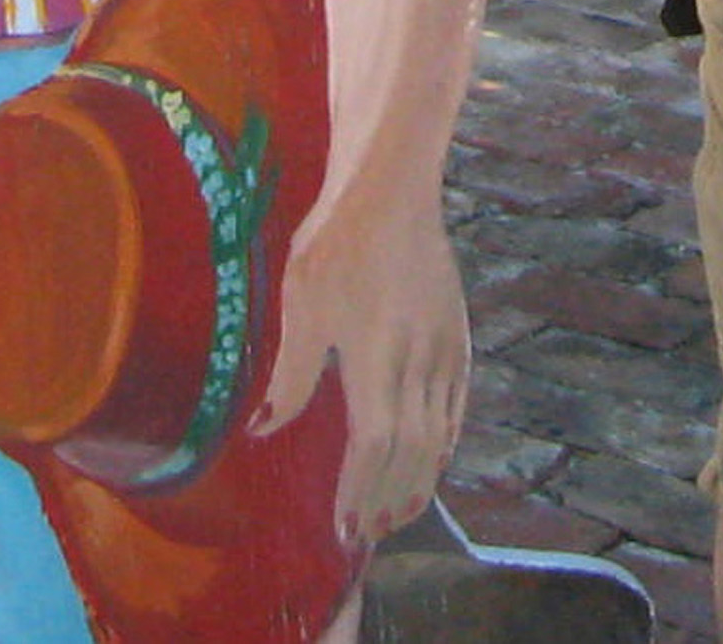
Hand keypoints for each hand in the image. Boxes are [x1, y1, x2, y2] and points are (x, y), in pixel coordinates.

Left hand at [254, 184, 467, 545]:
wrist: (392, 188)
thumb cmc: (337, 242)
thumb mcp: (301, 304)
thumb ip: (289, 374)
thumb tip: (264, 431)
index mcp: (376, 354)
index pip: (374, 444)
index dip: (360, 490)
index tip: (342, 527)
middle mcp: (418, 359)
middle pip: (412, 451)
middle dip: (389, 499)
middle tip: (365, 534)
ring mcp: (445, 346)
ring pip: (440, 433)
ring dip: (418, 481)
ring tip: (395, 513)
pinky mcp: (458, 332)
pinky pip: (457, 404)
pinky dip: (444, 443)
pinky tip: (431, 461)